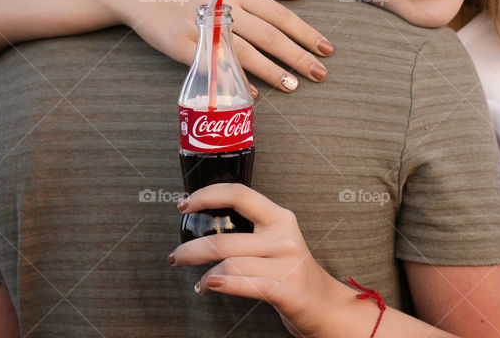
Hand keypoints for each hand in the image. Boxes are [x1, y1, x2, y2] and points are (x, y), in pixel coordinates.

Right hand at [111, 0, 332, 91]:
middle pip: (267, 35)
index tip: (326, 49)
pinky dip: (234, 80)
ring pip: (244, 52)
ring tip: (293, 86)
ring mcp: (202, 26)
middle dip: (296, 56)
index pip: (279, 14)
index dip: (304, 32)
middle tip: (320, 74)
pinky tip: (253, 94)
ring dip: (271, 71)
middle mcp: (223, 5)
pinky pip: (214, 67)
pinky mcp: (182, 45)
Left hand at [167, 184, 352, 336]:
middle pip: (223, 238)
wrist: (324, 304)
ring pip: (228, 264)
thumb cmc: (291, 271)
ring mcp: (286, 264)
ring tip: (200, 282)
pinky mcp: (285, 290)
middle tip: (175, 256)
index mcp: (280, 218)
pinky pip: (241, 284)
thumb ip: (250, 229)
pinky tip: (209, 287)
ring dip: (203, 276)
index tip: (184, 204)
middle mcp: (283, 237)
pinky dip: (218, 285)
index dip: (207, 195)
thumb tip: (204, 224)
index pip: (239, 194)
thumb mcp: (277, 240)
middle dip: (190, 249)